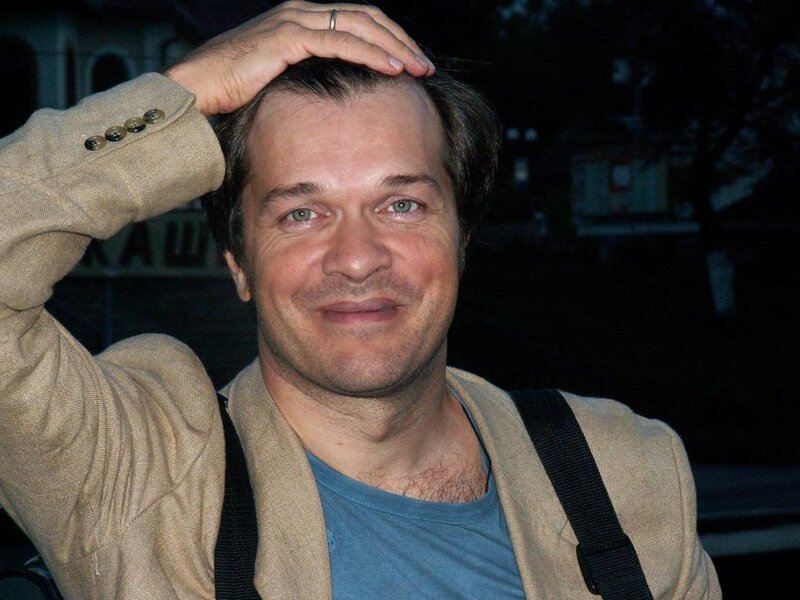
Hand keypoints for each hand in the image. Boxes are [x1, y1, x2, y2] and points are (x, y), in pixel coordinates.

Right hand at [165, 1, 433, 115]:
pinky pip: (339, 42)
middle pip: (367, 18)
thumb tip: (337, 98)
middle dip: (400, 40)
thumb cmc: (232, 92)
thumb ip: (308, 78)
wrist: (195, 90)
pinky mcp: (286, 38)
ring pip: (360, 25)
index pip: (359, 21)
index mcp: (302, 20)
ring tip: (417, 67)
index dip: (389, 39)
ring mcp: (293, 22)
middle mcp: (300, 13)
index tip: (412, 63)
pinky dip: (370, 54)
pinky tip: (392, 69)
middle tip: (425, 65)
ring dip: (394, 46)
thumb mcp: (280, 81)